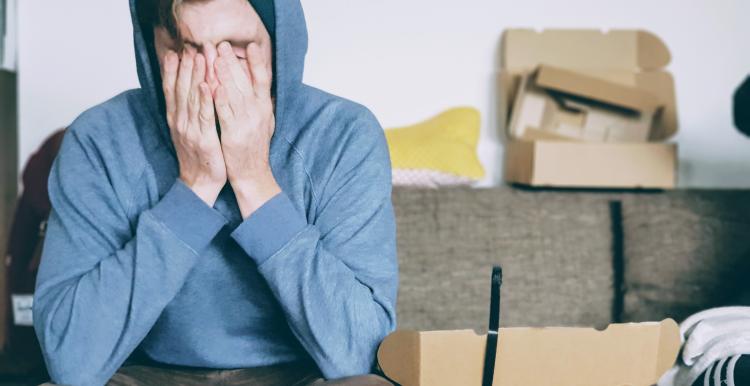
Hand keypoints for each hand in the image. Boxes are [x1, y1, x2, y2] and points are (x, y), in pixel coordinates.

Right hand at [162, 48, 226, 205]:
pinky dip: (204, 99)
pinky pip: (204, 116)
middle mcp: (179, 121)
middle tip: (190, 46)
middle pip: (180, 88)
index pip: (171, 89)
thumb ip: (186, 111)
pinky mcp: (203, 139)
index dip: (172, 70)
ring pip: (192, 98)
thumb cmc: (197, 156)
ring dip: (195, 75)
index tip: (175, 51)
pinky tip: (206, 85)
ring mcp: (190, 130)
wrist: (199, 183)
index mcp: (175, 119)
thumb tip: (186, 91)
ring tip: (199, 57)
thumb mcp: (187, 131)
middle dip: (185, 66)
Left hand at [214, 41, 279, 217]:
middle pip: (246, 82)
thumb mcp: (264, 122)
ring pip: (235, 94)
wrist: (252, 175)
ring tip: (215, 57)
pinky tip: (213, 86)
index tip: (252, 45)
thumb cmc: (254, 148)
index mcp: (264, 108)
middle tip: (221, 44)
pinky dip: (220, 99)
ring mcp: (247, 124)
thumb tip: (263, 84)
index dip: (258, 62)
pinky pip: (226, 114)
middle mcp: (258, 113)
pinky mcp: (234, 135)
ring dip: (224, 75)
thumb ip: (262, 103)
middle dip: (233, 62)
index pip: (263, 80)